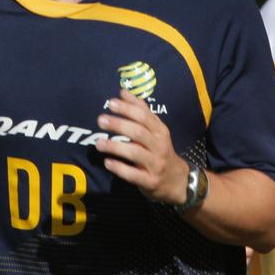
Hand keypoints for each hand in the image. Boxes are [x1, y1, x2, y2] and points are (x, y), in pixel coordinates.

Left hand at [95, 89, 189, 206]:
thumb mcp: (155, 130)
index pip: (144, 116)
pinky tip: (107, 162)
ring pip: (135, 153)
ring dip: (115, 147)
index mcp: (160, 131)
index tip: (111, 103)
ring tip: (98, 143)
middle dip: (119, 125)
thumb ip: (140, 111)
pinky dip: (119, 168)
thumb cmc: (160, 150)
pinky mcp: (149, 181)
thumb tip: (123, 92)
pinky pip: (133, 174)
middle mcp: (159, 146)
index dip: (127, 109)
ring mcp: (155, 164)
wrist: (176, 180)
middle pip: (138, 132)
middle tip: (100, 120)